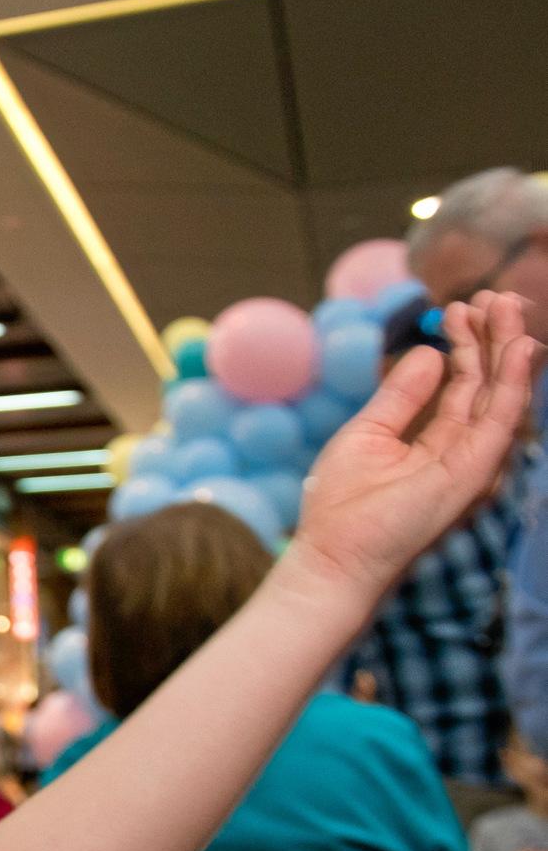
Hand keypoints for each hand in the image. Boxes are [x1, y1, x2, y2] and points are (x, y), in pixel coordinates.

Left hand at [287, 290, 537, 596]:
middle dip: (495, 339)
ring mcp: (472, 463)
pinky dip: (513, 382)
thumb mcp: (368, 432)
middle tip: (495, 296)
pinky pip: (501, 420)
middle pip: (490, 386)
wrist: (333, 554)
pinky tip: (518, 348)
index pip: (463, 385)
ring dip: (510, 350)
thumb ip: (402, 395)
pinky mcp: (474, 473)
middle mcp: (464, 451)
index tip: (457, 309)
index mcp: (438, 442)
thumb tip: (429, 352)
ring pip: (503, 396)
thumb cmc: (343, 503)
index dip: (465, 345)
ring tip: (508, 306)